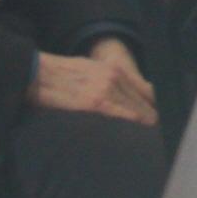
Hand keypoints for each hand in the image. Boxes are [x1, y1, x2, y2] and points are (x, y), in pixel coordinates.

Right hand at [30, 42, 156, 125]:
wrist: (38, 71)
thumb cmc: (59, 72)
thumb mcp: (89, 68)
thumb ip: (106, 79)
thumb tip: (117, 94)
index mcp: (112, 69)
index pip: (142, 87)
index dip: (152, 101)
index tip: (158, 111)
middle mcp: (112, 76)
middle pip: (140, 98)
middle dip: (150, 112)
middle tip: (158, 125)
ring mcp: (104, 88)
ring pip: (132, 106)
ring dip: (143, 118)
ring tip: (152, 130)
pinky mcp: (93, 102)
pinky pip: (117, 112)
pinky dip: (129, 119)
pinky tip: (137, 126)